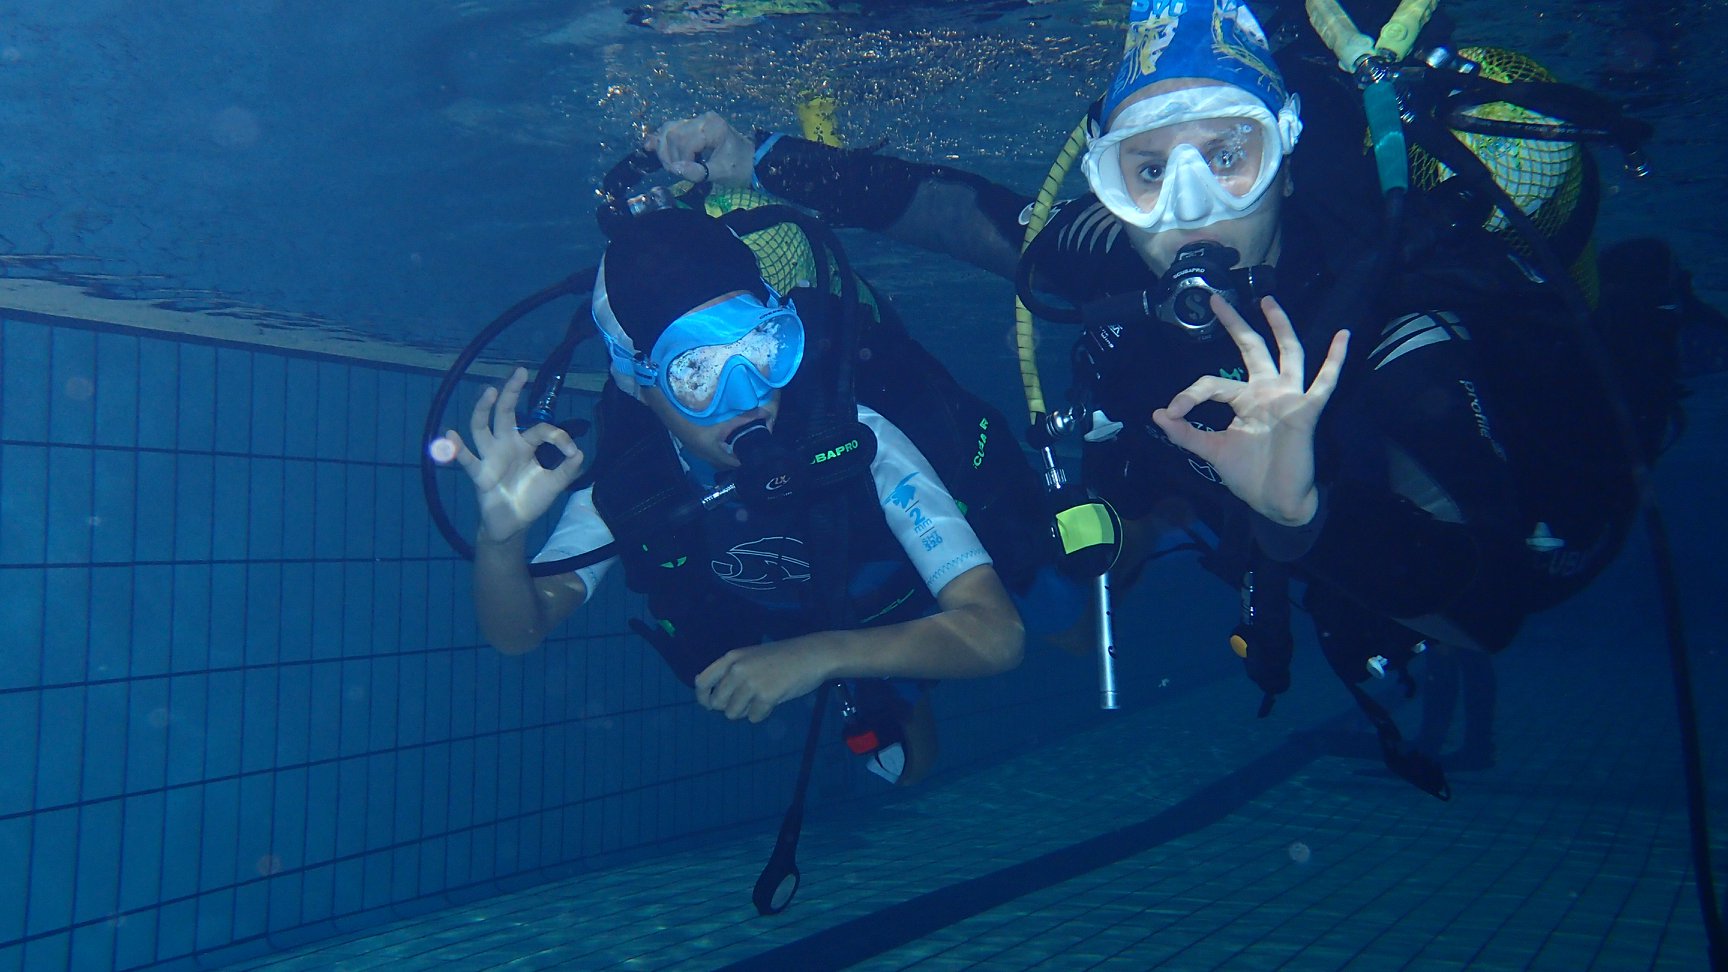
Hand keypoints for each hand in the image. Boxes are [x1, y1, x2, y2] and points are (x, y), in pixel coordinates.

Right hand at [443, 367, 584, 542]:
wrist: (513, 524)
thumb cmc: (531, 499)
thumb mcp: (555, 484)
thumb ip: (568, 469)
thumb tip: (579, 452)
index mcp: (525, 445)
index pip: (540, 429)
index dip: (558, 437)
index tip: (571, 452)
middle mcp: (505, 444)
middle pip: (505, 413)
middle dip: (512, 392)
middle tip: (521, 371)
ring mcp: (490, 457)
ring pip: (481, 427)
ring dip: (483, 409)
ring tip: (491, 392)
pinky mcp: (480, 473)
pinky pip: (466, 458)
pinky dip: (456, 448)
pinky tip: (451, 435)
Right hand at [647, 112, 755, 186]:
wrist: (752, 161)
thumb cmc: (739, 167)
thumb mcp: (721, 173)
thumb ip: (699, 172)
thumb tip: (675, 168)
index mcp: (712, 126)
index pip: (684, 141)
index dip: (679, 160)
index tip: (684, 174)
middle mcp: (702, 119)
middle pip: (672, 134)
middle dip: (670, 156)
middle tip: (677, 172)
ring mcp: (697, 121)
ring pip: (668, 130)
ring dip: (664, 149)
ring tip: (671, 165)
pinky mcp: (692, 126)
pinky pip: (671, 129)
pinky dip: (660, 139)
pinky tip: (649, 146)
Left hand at [694, 636, 832, 722]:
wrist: (812, 655)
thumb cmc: (783, 657)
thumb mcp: (751, 657)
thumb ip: (732, 672)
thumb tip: (712, 699)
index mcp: (731, 658)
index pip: (702, 682)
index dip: (703, 697)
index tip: (711, 705)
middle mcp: (737, 670)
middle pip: (717, 703)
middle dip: (730, 707)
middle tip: (747, 701)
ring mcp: (751, 683)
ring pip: (733, 713)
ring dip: (746, 711)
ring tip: (761, 698)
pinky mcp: (766, 696)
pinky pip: (753, 718)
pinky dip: (762, 714)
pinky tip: (773, 700)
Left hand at [1152, 295, 1348, 525]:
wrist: (1275, 501)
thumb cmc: (1249, 475)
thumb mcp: (1211, 451)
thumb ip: (1185, 434)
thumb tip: (1156, 414)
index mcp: (1244, 400)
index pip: (1214, 383)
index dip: (1189, 394)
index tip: (1171, 412)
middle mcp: (1266, 392)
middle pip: (1251, 349)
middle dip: (1235, 324)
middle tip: (1215, 300)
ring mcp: (1288, 398)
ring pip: (1287, 353)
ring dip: (1279, 326)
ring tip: (1267, 300)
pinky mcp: (1306, 410)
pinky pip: (1325, 381)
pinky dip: (1335, 359)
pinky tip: (1342, 335)